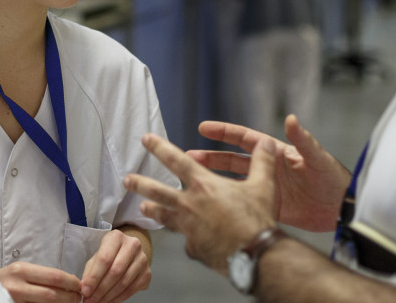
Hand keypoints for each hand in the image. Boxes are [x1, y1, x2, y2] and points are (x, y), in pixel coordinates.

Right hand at [0, 262, 80, 302]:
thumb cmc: (4, 281)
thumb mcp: (20, 271)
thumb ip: (40, 275)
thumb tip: (67, 280)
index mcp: (21, 270)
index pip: (54, 276)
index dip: (71, 282)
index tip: (80, 285)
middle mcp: (17, 286)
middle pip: (52, 294)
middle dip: (70, 297)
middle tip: (79, 298)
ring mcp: (15, 300)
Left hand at [80, 229, 150, 302]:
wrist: (128, 253)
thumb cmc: (109, 255)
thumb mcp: (96, 257)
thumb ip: (90, 271)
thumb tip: (85, 289)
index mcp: (116, 237)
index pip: (104, 259)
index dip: (94, 277)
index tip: (85, 291)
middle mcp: (133, 245)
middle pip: (115, 271)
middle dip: (101, 289)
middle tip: (90, 301)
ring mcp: (142, 259)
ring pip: (124, 282)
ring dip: (109, 296)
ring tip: (98, 302)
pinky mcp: (147, 273)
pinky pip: (132, 290)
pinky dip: (119, 298)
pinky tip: (110, 301)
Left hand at [124, 133, 277, 274]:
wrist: (255, 256)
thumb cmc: (257, 220)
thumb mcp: (263, 186)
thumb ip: (262, 163)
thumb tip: (268, 143)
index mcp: (203, 185)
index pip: (175, 160)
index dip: (159, 147)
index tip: (145, 139)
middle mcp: (190, 204)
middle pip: (157, 191)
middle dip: (140, 183)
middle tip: (127, 179)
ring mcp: (188, 227)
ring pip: (164, 216)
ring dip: (153, 211)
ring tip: (143, 208)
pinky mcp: (193, 247)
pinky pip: (188, 241)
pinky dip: (189, 238)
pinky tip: (191, 239)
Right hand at [188, 115, 349, 230]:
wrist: (342, 209)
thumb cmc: (333, 178)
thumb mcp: (317, 158)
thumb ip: (302, 139)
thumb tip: (291, 118)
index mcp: (275, 152)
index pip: (244, 138)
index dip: (224, 132)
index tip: (203, 128)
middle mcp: (267, 168)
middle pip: (232, 160)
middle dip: (211, 157)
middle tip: (189, 157)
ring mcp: (266, 187)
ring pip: (234, 180)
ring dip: (215, 179)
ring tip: (194, 179)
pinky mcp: (269, 205)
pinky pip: (244, 201)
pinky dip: (229, 201)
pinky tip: (214, 203)